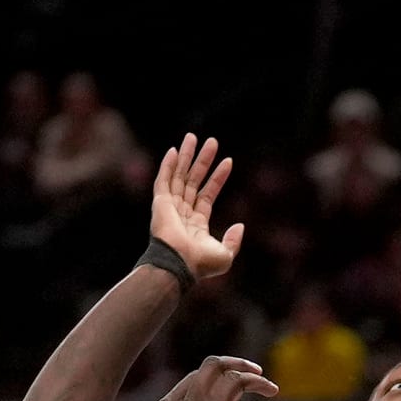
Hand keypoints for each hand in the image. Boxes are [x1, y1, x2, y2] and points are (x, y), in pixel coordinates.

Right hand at [151, 132, 243, 281]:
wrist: (179, 263)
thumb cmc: (201, 264)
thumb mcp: (226, 255)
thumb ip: (234, 240)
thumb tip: (240, 225)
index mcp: (196, 224)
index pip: (208, 194)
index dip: (218, 178)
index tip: (228, 161)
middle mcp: (182, 212)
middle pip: (193, 180)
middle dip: (202, 160)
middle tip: (212, 141)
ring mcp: (170, 206)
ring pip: (179, 175)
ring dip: (186, 156)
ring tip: (193, 137)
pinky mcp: (160, 202)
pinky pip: (163, 179)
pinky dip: (167, 165)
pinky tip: (174, 150)